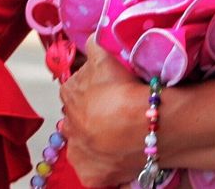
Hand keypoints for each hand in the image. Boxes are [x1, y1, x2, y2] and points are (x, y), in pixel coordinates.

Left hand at [59, 43, 150, 186]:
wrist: (147, 124)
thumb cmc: (125, 89)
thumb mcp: (106, 58)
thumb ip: (93, 46)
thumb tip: (90, 40)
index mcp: (68, 95)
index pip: (73, 91)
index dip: (91, 92)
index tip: (108, 94)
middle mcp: (67, 127)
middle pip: (77, 120)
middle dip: (90, 117)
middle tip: (114, 115)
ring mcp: (78, 154)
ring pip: (83, 146)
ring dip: (94, 141)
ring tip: (117, 136)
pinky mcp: (91, 177)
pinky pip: (94, 172)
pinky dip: (103, 166)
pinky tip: (118, 156)